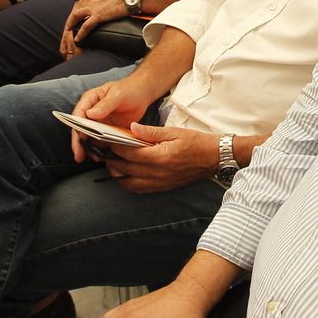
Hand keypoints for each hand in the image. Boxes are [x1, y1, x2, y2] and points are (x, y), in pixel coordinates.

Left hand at [61, 0, 129, 57]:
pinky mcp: (98, 15)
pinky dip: (80, 33)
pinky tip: (78, 38)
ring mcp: (94, 6)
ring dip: (71, 25)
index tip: (77, 16)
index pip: (82, 1)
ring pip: (76, 17)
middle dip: (71, 18)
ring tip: (69, 32)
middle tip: (69, 26)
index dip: (78, 9)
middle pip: (76, 9)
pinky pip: (85, 26)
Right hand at [70, 79, 155, 161]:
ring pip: (89, 137)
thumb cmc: (129, 88)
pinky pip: (101, 142)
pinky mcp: (107, 131)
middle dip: (78, 142)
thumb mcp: (118, 94)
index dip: (78, 125)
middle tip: (79, 155)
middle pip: (80, 129)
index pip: (79, 113)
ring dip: (89, 148)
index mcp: (90, 100)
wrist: (142, 94)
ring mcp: (99, 123)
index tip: (82, 136)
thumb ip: (105, 104)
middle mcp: (91, 113)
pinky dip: (101, 149)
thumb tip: (90, 114)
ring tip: (94, 158)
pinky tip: (103, 156)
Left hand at [99, 125, 218, 192]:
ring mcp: (159, 183)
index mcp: (160, 156)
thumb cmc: (196, 143)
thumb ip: (151, 132)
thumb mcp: (174, 132)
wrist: (214, 159)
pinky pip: (138, 190)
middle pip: (124, 169)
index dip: (114, 146)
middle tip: (103, 150)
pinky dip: (127, 183)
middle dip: (110, 159)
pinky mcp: (161, 188)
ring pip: (127, 183)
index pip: (128, 153)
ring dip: (116, 173)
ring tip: (112, 161)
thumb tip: (131, 128)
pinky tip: (124, 174)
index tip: (105, 139)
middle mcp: (157, 173)